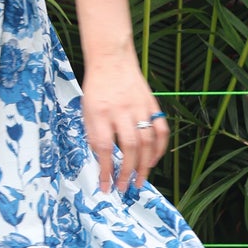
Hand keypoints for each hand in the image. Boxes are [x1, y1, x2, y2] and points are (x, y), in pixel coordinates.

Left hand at [80, 47, 167, 194]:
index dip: (106, 171)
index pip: (104, 148)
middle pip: (129, 147)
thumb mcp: (86, 111)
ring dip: (145, 165)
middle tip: (124, 187)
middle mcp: (121, 110)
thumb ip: (94, 135)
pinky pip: (161, 131)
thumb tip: (103, 163)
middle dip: (127, 172)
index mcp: (100, 112)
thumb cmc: (96, 88)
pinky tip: (154, 161)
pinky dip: (160, 149)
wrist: (111, 60)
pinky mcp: (152, 104)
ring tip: (139, 181)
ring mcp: (139, 107)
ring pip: (147, 141)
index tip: (106, 187)